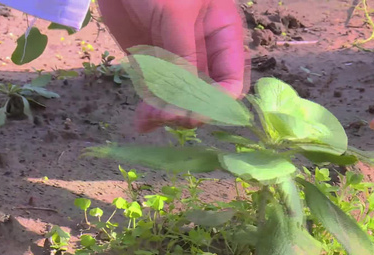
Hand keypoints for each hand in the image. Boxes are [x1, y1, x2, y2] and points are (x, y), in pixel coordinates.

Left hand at [98, 0, 245, 131]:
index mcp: (222, 36)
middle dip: (190, 110)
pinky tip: (141, 122)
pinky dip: (149, 109)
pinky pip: (156, 93)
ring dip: (167, 114)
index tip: (193, 113)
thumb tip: (188, 99)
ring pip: (180, 100)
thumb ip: (183, 54)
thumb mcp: (175, 13)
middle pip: (207, 96)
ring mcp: (177, 60)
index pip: (231, 80)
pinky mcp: (152, 64)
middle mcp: (203, 54)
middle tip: (167, 116)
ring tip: (148, 119)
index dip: (217, 102)